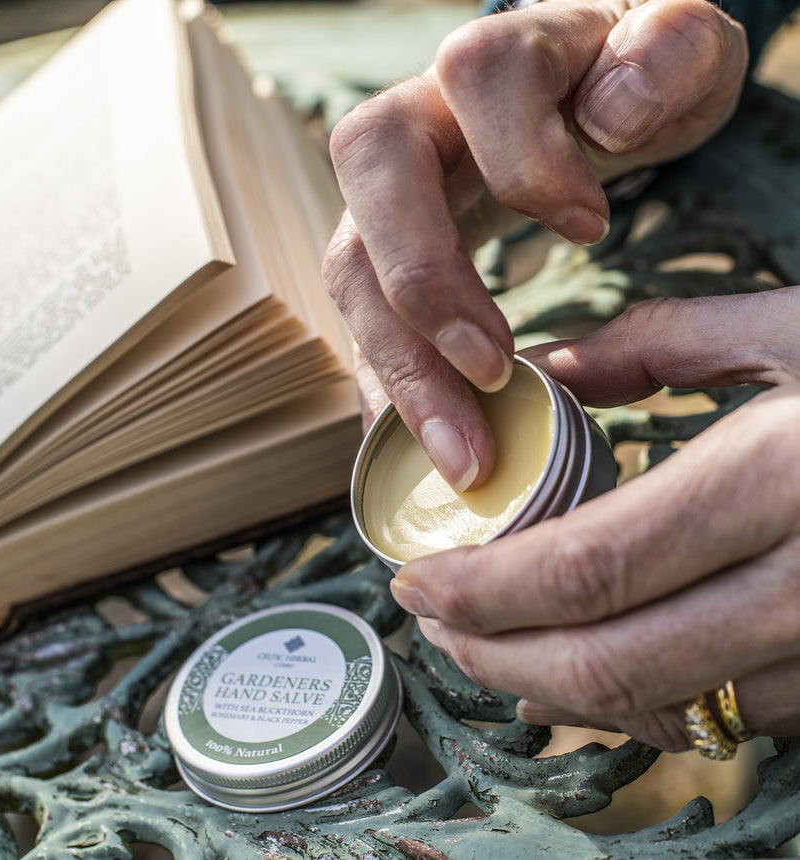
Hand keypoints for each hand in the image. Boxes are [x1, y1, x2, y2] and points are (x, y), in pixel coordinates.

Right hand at [324, 0, 747, 489]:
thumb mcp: (679, 49)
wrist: (593, 95)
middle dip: (424, 289)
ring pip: (354, 266)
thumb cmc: (637, 78)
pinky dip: (387, 383)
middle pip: (374, 179)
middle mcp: (424, 118)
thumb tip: (612, 117)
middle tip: (490, 379)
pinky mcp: (395, 253)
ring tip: (458, 449)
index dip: (525, 158)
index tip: (589, 228)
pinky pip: (367, 317)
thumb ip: (667, 53)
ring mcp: (397, 192)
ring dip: (400, 364)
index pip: (476, 76)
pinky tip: (412, 440)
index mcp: (498, 58)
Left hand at [387, 287, 799, 749]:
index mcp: (783, 476)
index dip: (485, 592)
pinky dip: (637, 703)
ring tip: (486, 649)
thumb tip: (547, 372)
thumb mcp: (793, 327)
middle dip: (496, 657)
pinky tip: (585, 673)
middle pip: (611, 659)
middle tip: (432, 626)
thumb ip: (656, 347)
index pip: (590, 568)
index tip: (416, 581)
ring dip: (556, 688)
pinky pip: (727, 719)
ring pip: (666, 707)